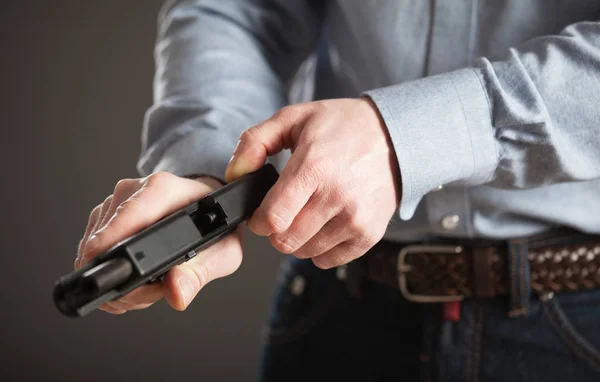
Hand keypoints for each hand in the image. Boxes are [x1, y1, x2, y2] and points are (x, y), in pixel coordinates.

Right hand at [75, 172, 242, 313]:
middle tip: (158, 290)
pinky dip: (114, 273)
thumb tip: (176, 293)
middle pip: (107, 243)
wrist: (210, 208)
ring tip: (154, 281)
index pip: (129, 213)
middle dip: (129, 282)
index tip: (109, 270)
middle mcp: (133, 190)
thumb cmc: (216, 225)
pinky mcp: (102, 217)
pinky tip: (140, 275)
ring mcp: (114, 203)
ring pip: (96, 254)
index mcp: (164, 189)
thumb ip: (199, 273)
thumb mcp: (222, 251)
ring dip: (123, 282)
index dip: (112, 242)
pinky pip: (93, 254)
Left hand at [224, 97, 399, 268]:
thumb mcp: (294, 118)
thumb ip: (254, 142)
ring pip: (304, 252)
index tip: (261, 212)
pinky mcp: (369, 234)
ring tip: (307, 212)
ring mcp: (356, 219)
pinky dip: (319, 247)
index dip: (258, 220)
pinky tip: (324, 223)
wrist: (395, 136)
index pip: (272, 218)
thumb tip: (235, 174)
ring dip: (297, 238)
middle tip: (285, 210)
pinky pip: (328, 260)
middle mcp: (337, 197)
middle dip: (276, 229)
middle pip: (285, 241)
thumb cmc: (342, 126)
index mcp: (314, 167)